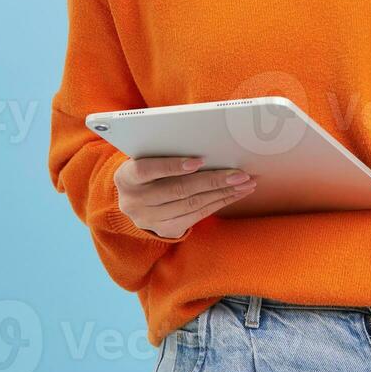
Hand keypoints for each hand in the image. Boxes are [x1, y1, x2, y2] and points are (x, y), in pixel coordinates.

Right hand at [113, 156, 256, 238]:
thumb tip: (205, 142)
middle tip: (239, 174)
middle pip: (177, 190)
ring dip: (222, 193)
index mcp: (125, 178)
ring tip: (245, 183)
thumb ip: (165, 150)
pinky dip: (219, 203)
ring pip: (191, 205)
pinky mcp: (165, 230)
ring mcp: (149, 220)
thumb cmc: (148, 167)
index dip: (172, 166)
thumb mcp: (147, 157)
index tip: (199, 160)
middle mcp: (134, 202)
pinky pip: (197, 216)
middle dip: (212, 181)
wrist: (135, 198)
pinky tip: (235, 194)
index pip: (146, 170)